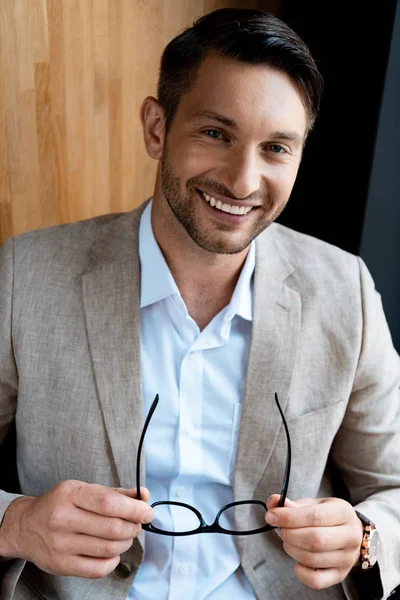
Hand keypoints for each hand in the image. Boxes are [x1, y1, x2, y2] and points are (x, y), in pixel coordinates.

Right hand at [0, 480, 152, 578]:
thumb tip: (144, 495)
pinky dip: (113, 561)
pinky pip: (98, 568)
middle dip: (134, 527)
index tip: (148, 512)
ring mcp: (60, 544)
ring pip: (108, 548)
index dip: (134, 509)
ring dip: (126, 543)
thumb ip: (116, 493)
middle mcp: (63, 518)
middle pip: (112, 528)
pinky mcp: (61, 565)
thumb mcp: (84, 490)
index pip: (109, 503)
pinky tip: (113, 552)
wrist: (25, 526)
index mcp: (71, 494)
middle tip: (137, 525)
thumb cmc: (60, 504)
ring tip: (125, 536)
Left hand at [265, 495, 363, 589]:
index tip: (271, 517)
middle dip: (290, 535)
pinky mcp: (341, 575)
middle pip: (315, 540)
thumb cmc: (327, 516)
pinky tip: (297, 561)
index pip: (315, 516)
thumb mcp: (313, 504)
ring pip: (313, 559)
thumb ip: (292, 504)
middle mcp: (350, 536)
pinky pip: (317, 581)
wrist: (351, 533)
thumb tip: (273, 503)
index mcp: (343, 512)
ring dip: (292, 550)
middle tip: (280, 530)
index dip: (289, 517)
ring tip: (288, 541)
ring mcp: (347, 558)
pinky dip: (301, 573)